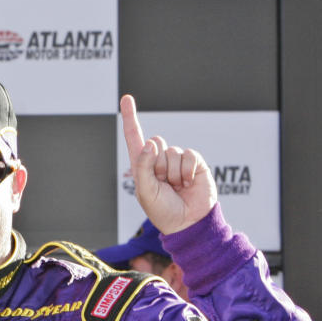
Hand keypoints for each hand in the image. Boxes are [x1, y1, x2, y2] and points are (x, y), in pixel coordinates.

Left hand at [120, 94, 217, 234]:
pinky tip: (188, 183)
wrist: (188, 222)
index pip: (135, 137)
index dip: (130, 118)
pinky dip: (187, 170)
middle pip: (156, 143)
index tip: (126, 98)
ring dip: (173, 172)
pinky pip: (189, 155)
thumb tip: (151, 143)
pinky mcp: (195, 163)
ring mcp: (177, 161)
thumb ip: (143, 166)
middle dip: (158, 165)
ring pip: (172, 151)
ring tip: (177, 187)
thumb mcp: (145, 191)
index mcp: (143, 165)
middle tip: (164, 184)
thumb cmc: (162, 210)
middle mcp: (159, 160)